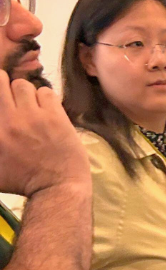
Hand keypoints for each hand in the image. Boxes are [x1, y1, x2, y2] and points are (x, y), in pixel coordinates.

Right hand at [0, 72, 89, 196]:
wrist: (57, 188)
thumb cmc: (22, 182)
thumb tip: (0, 132)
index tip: (1, 98)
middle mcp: (9, 120)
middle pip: (0, 81)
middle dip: (3, 85)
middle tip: (10, 96)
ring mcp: (33, 117)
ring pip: (23, 85)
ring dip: (24, 92)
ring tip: (29, 105)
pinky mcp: (55, 117)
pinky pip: (46, 92)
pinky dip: (44, 98)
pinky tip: (45, 110)